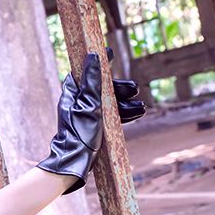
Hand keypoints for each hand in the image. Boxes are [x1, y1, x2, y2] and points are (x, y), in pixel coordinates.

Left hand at [37, 51, 144, 192]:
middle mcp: (79, 101)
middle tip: (134, 89)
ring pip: (110, 102)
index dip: (100, 63)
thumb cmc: (79, 132)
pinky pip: (111, 115)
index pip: (87, 71)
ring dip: (126, 102)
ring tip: (141, 107)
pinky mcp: (94, 125)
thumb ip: (93, 81)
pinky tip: (137, 113)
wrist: (75, 162)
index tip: (109, 53)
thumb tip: (93, 56)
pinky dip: (123, 113)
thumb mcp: (89, 104)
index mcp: (73, 93)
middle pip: (103, 87)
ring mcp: (87, 113)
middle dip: (120, 88)